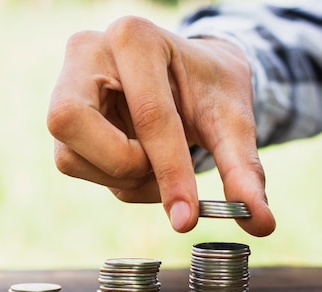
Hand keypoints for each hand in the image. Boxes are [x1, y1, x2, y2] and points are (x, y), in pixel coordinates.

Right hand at [47, 16, 274, 236]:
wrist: (189, 73)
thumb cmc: (208, 87)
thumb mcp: (232, 120)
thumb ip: (243, 169)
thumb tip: (261, 223)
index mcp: (135, 37)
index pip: (149, 114)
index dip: (170, 172)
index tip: (187, 218)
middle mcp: (87, 52)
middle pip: (72, 123)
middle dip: (122, 164)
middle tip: (155, 167)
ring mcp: (64, 83)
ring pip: (69, 154)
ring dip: (118, 177)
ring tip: (154, 162)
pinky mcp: (61, 114)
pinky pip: (71, 163)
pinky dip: (110, 178)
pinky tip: (137, 161)